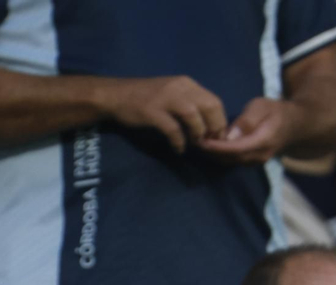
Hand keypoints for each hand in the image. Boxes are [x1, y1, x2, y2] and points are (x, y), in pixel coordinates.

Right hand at [99, 75, 227, 152]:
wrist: (116, 95)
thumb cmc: (145, 97)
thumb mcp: (171, 93)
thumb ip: (189, 103)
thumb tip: (207, 124)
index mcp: (187, 84)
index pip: (214, 101)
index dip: (220, 121)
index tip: (217, 136)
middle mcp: (180, 87)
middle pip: (209, 106)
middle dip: (213, 128)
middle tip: (209, 142)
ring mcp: (165, 99)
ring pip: (194, 116)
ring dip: (198, 133)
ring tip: (195, 144)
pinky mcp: (152, 112)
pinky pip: (173, 129)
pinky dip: (179, 141)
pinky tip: (178, 149)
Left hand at [201, 97, 295, 164]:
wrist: (294, 124)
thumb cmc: (276, 111)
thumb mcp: (262, 106)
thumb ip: (247, 120)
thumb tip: (231, 136)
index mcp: (264, 141)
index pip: (236, 148)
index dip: (218, 147)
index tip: (202, 141)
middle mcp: (259, 156)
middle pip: (230, 158)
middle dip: (212, 152)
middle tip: (194, 141)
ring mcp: (256, 161)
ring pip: (230, 162)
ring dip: (214, 155)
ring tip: (199, 144)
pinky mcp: (252, 162)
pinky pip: (233, 161)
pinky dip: (220, 156)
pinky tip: (210, 147)